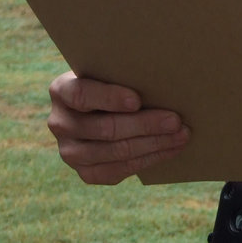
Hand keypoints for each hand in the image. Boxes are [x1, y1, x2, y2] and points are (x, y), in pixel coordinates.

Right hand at [47, 71, 189, 183]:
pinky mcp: (84, 171)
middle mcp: (60, 122)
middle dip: (145, 125)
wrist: (101, 107)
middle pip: (105, 128)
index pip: (82, 95)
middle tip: (176, 121)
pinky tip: (170, 150)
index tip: (137, 100)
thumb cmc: (115, 81)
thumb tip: (166, 79)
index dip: (109, 98)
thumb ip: (126, 73)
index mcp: (62, 90)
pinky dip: (147, 160)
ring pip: (114, 152)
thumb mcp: (113, 71)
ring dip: (153, 144)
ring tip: (181, 135)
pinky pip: (116, 171)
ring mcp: (69, 151)